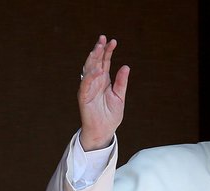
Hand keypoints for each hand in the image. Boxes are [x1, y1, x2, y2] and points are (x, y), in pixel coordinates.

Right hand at [78, 35, 129, 150]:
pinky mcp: (83, 97)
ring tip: (98, 48)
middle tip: (103, 39)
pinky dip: (91, 76)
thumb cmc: (110, 115)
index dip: (108, 51)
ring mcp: (88, 88)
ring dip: (93, 58)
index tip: (113, 41)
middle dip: (98, 50)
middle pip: (95, 62)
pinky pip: (86, 84)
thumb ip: (121, 82)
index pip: (105, 62)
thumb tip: (126, 66)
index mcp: (104, 80)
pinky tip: (99, 70)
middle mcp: (95, 82)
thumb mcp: (119, 97)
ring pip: (88, 70)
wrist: (104, 131)